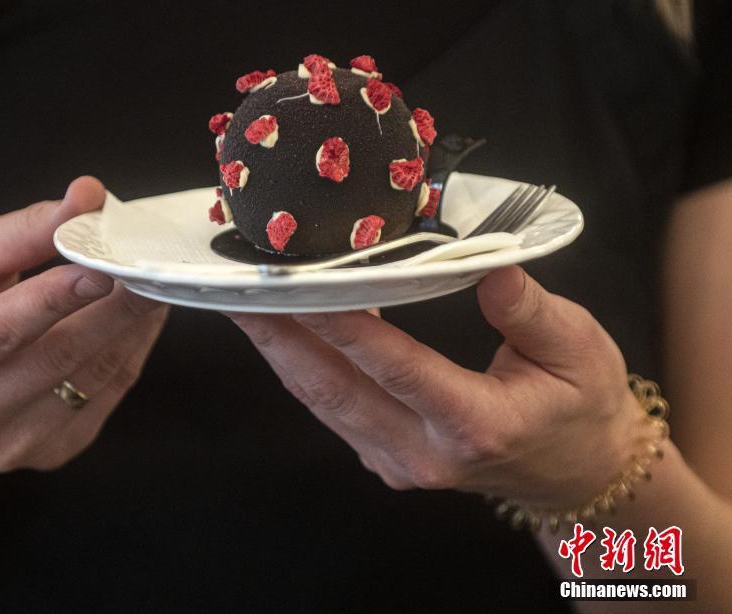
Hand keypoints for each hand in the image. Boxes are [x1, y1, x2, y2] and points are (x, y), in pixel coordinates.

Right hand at [0, 176, 167, 470]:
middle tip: (154, 268)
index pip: (5, 328)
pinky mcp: (48, 453)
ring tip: (153, 285)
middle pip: (60, 357)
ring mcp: (9, 445)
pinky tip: (140, 319)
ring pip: (92, 379)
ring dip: (132, 328)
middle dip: (117, 307)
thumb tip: (88, 196)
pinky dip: (131, 352)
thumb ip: (27, 229)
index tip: (107, 264)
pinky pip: (105, 396)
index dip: (60, 296)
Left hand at [229, 266, 655, 507]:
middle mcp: (424, 453)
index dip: (343, 324)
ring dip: (281, 351)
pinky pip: (333, 410)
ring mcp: (398, 462)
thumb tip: (488, 265)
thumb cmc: (580, 406)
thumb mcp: (578, 349)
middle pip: (336, 388)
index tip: (298, 285)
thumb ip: (528, 311)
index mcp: (475, 424)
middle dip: (281, 336)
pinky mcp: (385, 459)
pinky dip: (305, 369)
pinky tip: (286, 331)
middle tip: (238, 290)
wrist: (574, 472)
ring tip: (246, 304)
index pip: (395, 366)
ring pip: (324, 402)